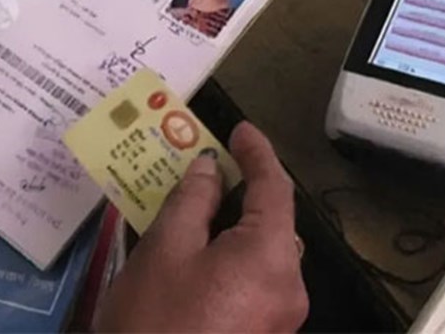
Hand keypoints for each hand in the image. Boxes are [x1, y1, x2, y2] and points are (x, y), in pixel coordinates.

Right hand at [94, 121, 308, 331]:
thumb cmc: (154, 323)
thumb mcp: (164, 251)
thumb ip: (192, 202)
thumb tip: (210, 170)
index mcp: (272, 258)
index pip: (276, 189)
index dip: (258, 153)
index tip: (241, 130)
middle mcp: (289, 289)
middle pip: (274, 225)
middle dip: (243, 194)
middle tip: (206, 169)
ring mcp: (280, 320)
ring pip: (263, 256)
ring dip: (233, 229)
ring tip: (194, 209)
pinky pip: (254, 284)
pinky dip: (232, 261)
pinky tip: (198, 256)